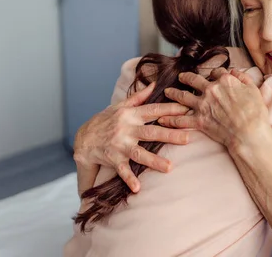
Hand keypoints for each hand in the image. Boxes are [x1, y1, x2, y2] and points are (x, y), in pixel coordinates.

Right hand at [73, 82, 189, 192]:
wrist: (83, 138)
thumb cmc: (105, 121)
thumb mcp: (120, 106)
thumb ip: (138, 97)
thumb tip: (153, 84)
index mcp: (131, 115)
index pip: (154, 110)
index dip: (171, 109)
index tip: (187, 110)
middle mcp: (127, 129)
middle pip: (151, 132)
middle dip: (170, 135)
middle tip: (187, 138)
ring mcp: (120, 144)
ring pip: (139, 153)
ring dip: (154, 161)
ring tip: (170, 167)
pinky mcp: (113, 159)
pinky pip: (122, 170)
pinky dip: (129, 179)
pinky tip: (138, 188)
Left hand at [158, 69, 271, 151]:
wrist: (249, 133)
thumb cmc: (255, 113)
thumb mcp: (254, 90)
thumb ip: (243, 78)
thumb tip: (235, 72)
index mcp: (225, 81)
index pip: (216, 72)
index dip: (214, 74)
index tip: (213, 76)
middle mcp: (211, 90)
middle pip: (194, 80)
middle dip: (186, 78)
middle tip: (181, 77)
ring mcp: (203, 105)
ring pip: (183, 97)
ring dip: (174, 93)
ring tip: (168, 92)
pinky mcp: (199, 121)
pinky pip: (181, 120)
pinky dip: (170, 120)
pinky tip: (163, 119)